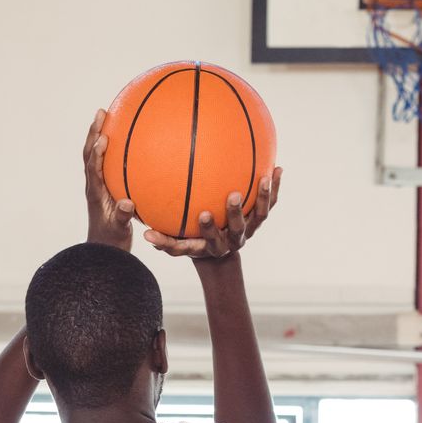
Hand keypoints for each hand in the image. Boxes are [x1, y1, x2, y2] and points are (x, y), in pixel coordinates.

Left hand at [84, 109, 138, 249]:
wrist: (103, 250)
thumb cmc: (111, 241)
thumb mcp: (119, 230)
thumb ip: (122, 217)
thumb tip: (128, 204)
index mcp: (96, 193)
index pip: (93, 167)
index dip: (97, 152)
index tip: (103, 137)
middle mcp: (93, 185)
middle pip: (90, 153)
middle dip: (94, 132)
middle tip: (101, 112)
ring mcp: (97, 185)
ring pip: (95, 155)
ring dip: (98, 135)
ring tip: (107, 116)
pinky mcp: (103, 187)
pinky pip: (105, 162)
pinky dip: (110, 148)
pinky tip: (124, 140)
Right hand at [145, 168, 282, 260]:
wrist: (218, 254)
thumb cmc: (192, 242)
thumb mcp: (179, 245)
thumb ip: (164, 242)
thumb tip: (144, 235)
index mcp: (214, 245)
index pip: (210, 239)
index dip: (208, 229)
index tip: (203, 214)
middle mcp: (234, 239)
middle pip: (238, 229)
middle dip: (235, 213)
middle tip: (232, 195)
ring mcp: (249, 229)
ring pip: (260, 216)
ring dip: (263, 197)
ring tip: (264, 177)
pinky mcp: (259, 218)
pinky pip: (270, 202)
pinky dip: (274, 187)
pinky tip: (277, 168)